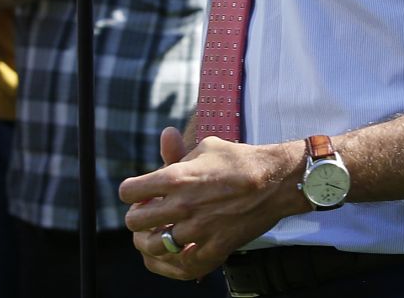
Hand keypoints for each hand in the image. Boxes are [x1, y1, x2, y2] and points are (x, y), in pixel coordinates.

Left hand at [120, 130, 304, 280]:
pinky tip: (181, 249)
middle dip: (137, 218)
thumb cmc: (239, 160)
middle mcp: (182, 205)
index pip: (128, 192)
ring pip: (154, 246)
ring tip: (161, 233)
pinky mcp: (215, 248)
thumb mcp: (205, 147)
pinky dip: (177, 259)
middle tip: (149, 215)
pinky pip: (183, 264)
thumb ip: (178, 152)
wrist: (275, 182)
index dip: (132, 193)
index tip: (141, 194)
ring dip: (153, 240)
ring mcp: (198, 229)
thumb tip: (165, 140)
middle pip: (134, 222)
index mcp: (175, 177)